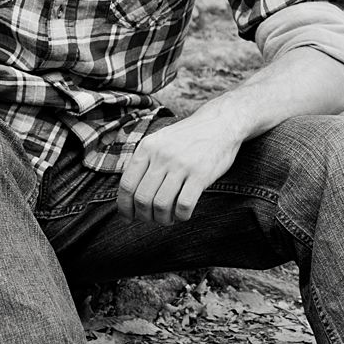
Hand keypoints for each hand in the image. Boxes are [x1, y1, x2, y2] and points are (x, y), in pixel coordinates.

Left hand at [116, 112, 242, 224]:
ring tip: (168, 219)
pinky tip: (183, 214)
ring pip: (161, 204)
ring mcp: (181, 165)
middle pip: (142, 198)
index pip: (127, 184)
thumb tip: (129, 194)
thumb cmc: (188, 137)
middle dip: (144, 216)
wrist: (220, 124)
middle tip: (151, 220)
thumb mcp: (160, 140)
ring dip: (162, 219)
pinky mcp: (200, 174)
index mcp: (147, 147)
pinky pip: (184, 205)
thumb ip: (144, 161)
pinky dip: (181, 216)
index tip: (127, 218)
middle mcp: (161, 156)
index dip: (124, 206)